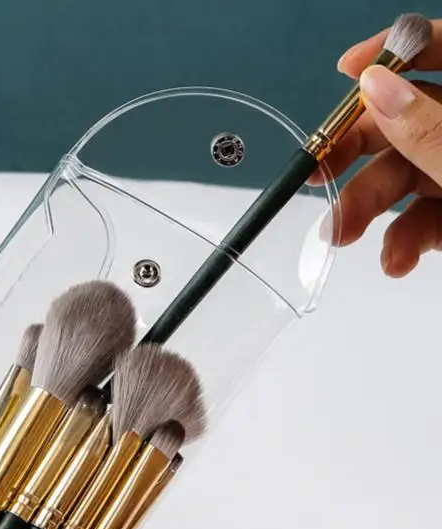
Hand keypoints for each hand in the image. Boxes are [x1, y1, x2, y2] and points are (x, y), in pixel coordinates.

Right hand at [311, 18, 441, 277]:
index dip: (392, 52)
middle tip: (317, 176)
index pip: (438, 48)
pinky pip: (423, 221)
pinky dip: (402, 243)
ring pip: (403, 178)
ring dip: (366, 210)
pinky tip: (395, 262)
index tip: (346, 68)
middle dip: (354, 153)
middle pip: (402, 120)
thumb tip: (375, 87)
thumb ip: (428, 129)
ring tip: (342, 236)